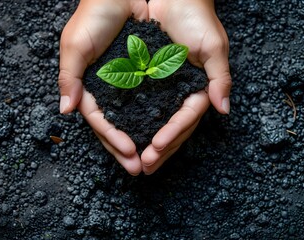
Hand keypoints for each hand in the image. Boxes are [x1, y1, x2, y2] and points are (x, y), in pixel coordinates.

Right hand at [58, 0, 147, 174]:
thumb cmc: (93, 14)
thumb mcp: (75, 45)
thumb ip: (69, 77)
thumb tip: (65, 111)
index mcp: (89, 86)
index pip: (99, 119)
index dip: (112, 137)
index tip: (128, 152)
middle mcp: (108, 89)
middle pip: (117, 125)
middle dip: (126, 149)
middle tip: (139, 169)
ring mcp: (127, 83)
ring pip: (134, 117)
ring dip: (143, 139)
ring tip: (153, 159)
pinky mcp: (146, 74)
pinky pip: (152, 100)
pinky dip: (156, 117)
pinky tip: (163, 133)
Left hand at [141, 0, 231, 173]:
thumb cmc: (197, 18)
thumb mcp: (213, 46)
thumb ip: (220, 77)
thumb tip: (224, 109)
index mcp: (197, 89)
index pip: (186, 119)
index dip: (172, 134)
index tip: (156, 148)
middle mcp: (180, 94)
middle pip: (171, 128)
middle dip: (158, 149)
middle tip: (143, 167)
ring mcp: (163, 91)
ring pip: (155, 123)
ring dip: (145, 143)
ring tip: (132, 160)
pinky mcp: (146, 83)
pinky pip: (139, 107)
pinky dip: (133, 122)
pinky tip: (124, 137)